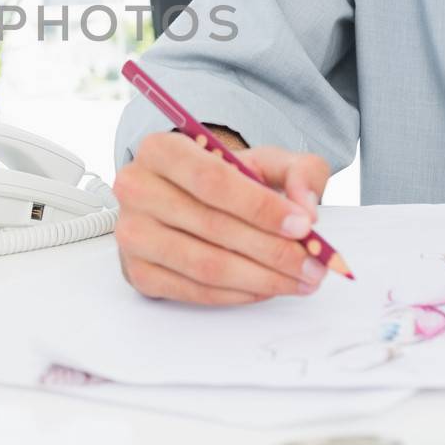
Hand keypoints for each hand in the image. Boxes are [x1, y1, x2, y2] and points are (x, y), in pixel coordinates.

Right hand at [112, 131, 330, 304]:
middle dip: (272, 250)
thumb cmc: (226, 180)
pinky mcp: (137, 272)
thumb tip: (306, 209)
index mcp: (161, 149)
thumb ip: (298, 172)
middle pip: (212, 226)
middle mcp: (136, 188)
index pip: (212, 181)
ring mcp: (131, 233)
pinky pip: (194, 291)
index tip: (303, 225)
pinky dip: (238, 294)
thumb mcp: (265, 161)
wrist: (186, 200)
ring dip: (261, 278)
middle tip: (314, 264)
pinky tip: (267, 288)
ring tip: (300, 280)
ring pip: (205, 264)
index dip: (261, 206)